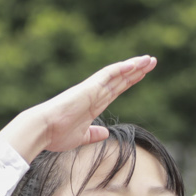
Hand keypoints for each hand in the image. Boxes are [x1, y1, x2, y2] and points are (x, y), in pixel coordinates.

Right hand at [0, 56, 157, 161]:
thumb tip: (104, 133)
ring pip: (117, 74)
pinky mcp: (89, 88)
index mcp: (94, 104)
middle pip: (120, 79)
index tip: (142, 74)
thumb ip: (93, 133)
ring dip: (134, 66)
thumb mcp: (82, 136)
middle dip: (137, 70)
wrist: (43, 130)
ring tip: (149, 59)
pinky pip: (108, 75)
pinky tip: (134, 64)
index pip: (116, 90)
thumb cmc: (57, 134)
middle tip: (151, 61)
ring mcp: (92, 90)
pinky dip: (121, 69)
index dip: (130, 81)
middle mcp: (95, 94)